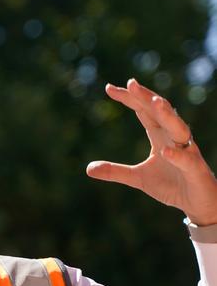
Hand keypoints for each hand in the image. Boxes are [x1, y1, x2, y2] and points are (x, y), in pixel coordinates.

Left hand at [86, 78, 216, 225]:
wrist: (197, 203)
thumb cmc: (171, 185)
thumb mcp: (138, 178)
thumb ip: (115, 171)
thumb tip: (88, 169)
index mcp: (160, 137)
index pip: (144, 112)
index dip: (130, 99)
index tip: (110, 88)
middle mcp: (174, 139)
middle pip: (160, 112)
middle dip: (146, 97)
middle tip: (131, 83)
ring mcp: (187, 152)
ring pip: (179, 129)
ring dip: (168, 115)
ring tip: (155, 102)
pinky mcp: (196, 170)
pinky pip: (187, 160)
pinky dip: (177, 156)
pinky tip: (165, 152)